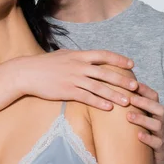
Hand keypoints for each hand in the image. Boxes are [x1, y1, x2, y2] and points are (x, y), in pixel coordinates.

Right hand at [19, 49, 137, 110]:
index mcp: (79, 55)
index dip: (118, 60)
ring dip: (114, 95)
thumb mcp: (63, 55)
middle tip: (136, 86)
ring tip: (127, 102)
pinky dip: (99, 102)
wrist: (27, 73)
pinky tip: (108, 108)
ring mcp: (73, 79)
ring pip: (99, 87)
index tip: (131, 65)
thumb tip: (89, 57)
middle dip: (122, 80)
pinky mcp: (67, 91)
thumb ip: (78, 57)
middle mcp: (79, 66)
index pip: (103, 55)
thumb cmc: (45, 64)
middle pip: (105, 73)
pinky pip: (86, 97)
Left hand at [126, 83, 163, 163]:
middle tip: (129, 99)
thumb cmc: (146, 135)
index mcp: (155, 113)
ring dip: (143, 119)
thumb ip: (130, 109)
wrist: (161, 160)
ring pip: (157, 124)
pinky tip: (138, 136)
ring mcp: (161, 135)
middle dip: (144, 102)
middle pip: (158, 108)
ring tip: (128, 116)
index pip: (153, 97)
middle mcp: (160, 122)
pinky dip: (148, 139)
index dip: (144, 89)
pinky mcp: (161, 149)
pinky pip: (157, 143)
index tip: (132, 83)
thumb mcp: (140, 121)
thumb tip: (110, 95)